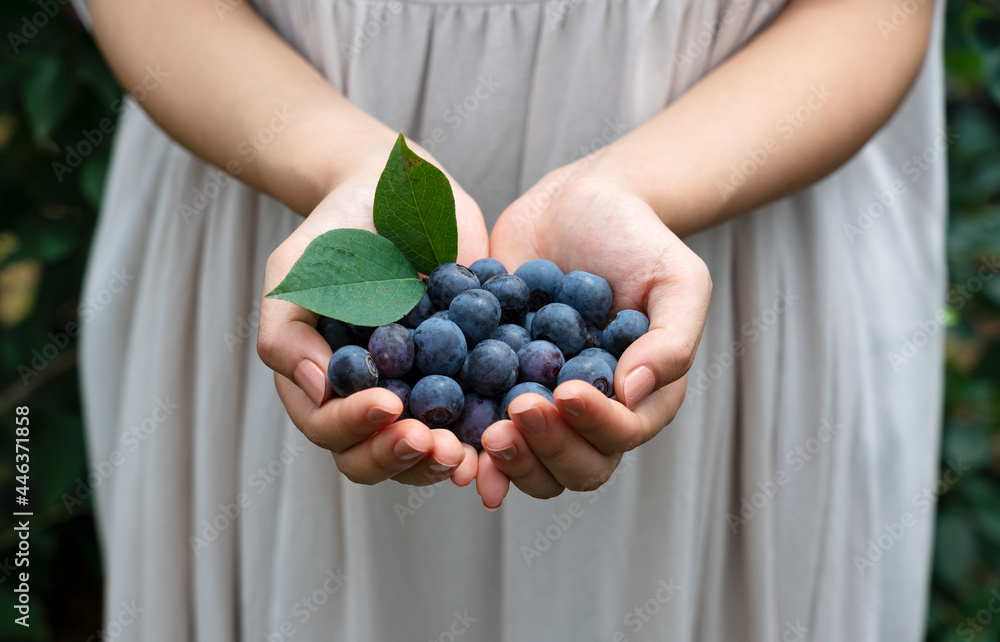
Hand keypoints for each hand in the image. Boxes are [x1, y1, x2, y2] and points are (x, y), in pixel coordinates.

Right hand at [257, 148, 489, 487]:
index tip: (387, 404)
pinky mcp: (466, 376)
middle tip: (433, 443)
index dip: (356, 427)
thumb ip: (287, 331)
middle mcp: (371, 400)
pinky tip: (507, 426)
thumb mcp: (295, 274)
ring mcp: (420, 394)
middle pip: (377, 458)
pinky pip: (477, 417)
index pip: (330, 429)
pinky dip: (489, 432)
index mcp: (323, 387)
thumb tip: (318, 390)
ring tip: (466, 451)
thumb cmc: (334, 235)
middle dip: (402, 457)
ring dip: (444, 460)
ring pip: (426, 453)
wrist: (392, 192)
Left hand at [477, 163, 711, 507]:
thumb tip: (633, 393)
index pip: (622, 434)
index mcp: (640, 397)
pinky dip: (466, 443)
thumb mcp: (677, 279)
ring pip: (529, 464)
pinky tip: (445, 436)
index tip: (566, 390)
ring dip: (508, 461)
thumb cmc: (637, 239)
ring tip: (483, 435)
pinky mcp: (496, 387)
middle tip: (517, 413)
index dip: (594, 424)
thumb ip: (672, 339)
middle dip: (546, 449)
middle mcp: (591, 413)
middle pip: (576, 467)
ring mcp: (542, 405)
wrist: (576, 204)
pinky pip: (481, 429)